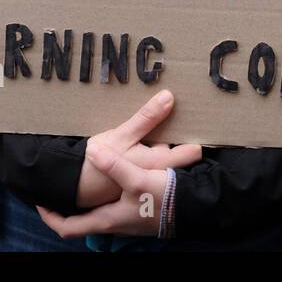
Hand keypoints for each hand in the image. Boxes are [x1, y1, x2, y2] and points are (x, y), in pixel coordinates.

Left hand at [40, 141, 171, 238]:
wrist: (195, 208)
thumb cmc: (163, 198)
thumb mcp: (137, 178)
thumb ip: (114, 164)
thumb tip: (92, 151)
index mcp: (107, 218)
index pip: (68, 227)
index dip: (51, 216)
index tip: (40, 203)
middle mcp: (115, 223)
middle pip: (82, 220)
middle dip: (69, 206)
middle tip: (59, 190)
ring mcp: (129, 219)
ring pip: (100, 212)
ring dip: (89, 200)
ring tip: (82, 181)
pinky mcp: (142, 213)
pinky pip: (117, 206)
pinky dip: (109, 195)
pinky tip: (115, 179)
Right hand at [75, 90, 200, 208]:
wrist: (75, 184)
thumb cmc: (98, 161)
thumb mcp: (122, 135)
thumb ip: (147, 118)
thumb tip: (170, 96)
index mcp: (159, 161)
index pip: (191, 152)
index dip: (198, 139)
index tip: (206, 127)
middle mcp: (158, 172)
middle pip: (176, 150)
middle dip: (178, 136)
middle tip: (182, 116)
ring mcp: (149, 178)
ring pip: (163, 155)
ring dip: (163, 143)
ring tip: (160, 124)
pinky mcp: (138, 179)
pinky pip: (152, 162)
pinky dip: (151, 151)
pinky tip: (143, 142)